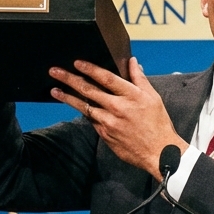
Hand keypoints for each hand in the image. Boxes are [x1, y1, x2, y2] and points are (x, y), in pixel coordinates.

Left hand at [50, 58, 187, 179]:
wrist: (159, 152)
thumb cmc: (158, 123)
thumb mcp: (153, 97)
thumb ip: (140, 78)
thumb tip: (132, 61)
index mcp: (132, 96)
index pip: (107, 78)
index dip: (90, 69)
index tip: (76, 63)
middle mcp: (118, 108)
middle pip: (89, 90)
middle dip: (70, 79)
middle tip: (54, 71)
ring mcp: (109, 123)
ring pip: (84, 107)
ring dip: (68, 98)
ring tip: (54, 90)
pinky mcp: (105, 135)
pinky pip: (91, 120)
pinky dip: (82, 111)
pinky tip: (74, 105)